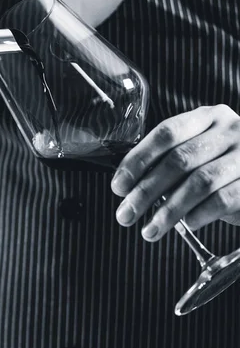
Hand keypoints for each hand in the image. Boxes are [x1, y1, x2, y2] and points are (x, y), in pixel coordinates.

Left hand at [110, 104, 239, 240]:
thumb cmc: (224, 165)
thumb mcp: (201, 151)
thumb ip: (172, 161)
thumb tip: (130, 186)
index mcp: (208, 117)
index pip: (167, 133)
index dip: (139, 159)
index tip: (119, 185)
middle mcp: (230, 131)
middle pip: (179, 160)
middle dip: (146, 191)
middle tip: (126, 214)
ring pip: (200, 182)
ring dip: (169, 210)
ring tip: (150, 230)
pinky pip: (223, 200)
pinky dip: (200, 214)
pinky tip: (188, 224)